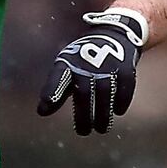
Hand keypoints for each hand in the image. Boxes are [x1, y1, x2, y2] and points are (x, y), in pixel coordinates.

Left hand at [37, 8, 148, 135]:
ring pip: (104, 92)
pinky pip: (124, 87)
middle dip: (83, 114)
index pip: (58, 77)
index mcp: (68, 62)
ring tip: (101, 128)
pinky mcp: (125, 66)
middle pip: (83, 91)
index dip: (52, 92)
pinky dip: (121, 100)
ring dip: (103, 113)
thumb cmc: (83, 60)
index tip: (44, 109)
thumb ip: (57, 89)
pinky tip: (118, 112)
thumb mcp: (67, 68)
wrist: (112, 35)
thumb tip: (42, 112)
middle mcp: (86, 62)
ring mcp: (107, 63)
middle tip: (83, 132)